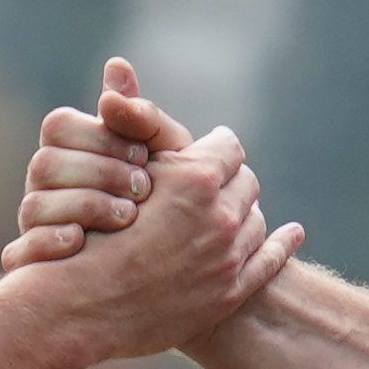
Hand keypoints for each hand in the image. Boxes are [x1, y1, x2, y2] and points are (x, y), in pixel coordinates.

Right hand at [6, 57, 197, 268]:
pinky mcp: (32, 263)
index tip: (144, 155)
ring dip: (85, 207)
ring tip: (129, 218)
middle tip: (145, 190)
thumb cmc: (164, 201)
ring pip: (33, 206)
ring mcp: (34, 222)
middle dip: (100, 174)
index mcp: (65, 148)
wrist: (165, 270)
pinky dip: (52, 243)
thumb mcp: (163, 157)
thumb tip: (117, 65)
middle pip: (45, 163)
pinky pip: (21, 252)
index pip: (59, 125)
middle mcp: (42, 183)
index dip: (102, 139)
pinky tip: (83, 242)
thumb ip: (143, 117)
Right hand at [9, 92, 299, 360]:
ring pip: (257, 222)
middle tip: (218, 185)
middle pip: (247, 183)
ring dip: (245, 214)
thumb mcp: (106, 167)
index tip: (206, 152)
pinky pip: (270, 262)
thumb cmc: (86, 232)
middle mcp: (221, 217)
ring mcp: (228, 259)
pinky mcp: (229, 294)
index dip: (213, 149)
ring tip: (229, 215)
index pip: (228, 146)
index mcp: (197, 179)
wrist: (78, 306)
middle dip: (231, 182)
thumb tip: (119, 63)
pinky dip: (282, 245)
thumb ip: (124, 117)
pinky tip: (291, 234)